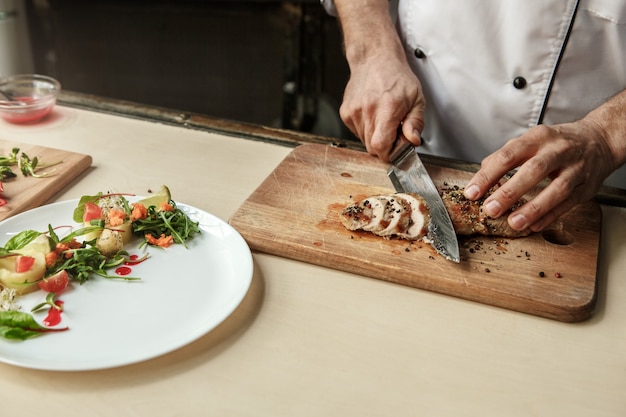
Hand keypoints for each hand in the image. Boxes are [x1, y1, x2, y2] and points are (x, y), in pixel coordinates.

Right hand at [339, 52, 425, 160]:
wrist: (374, 59)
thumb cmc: (396, 76)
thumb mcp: (416, 98)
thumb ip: (415, 122)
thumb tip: (413, 140)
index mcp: (387, 107)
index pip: (381, 146)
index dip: (390, 153)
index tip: (398, 148)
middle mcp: (367, 110)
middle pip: (372, 148)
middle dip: (385, 146)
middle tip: (394, 131)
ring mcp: (353, 112)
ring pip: (364, 141)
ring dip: (376, 137)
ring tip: (384, 120)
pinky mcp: (345, 113)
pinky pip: (357, 132)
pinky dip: (366, 129)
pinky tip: (373, 115)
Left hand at [464, 120, 617, 231]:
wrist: (599, 139)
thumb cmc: (556, 143)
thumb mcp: (530, 141)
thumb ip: (504, 157)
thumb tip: (480, 177)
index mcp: (537, 137)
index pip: (508, 155)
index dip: (488, 175)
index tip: (472, 192)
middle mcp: (558, 150)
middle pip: (533, 171)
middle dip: (510, 192)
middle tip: (490, 209)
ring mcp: (576, 168)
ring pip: (557, 189)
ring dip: (534, 208)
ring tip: (514, 222)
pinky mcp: (587, 186)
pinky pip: (568, 203)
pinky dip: (550, 216)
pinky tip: (534, 226)